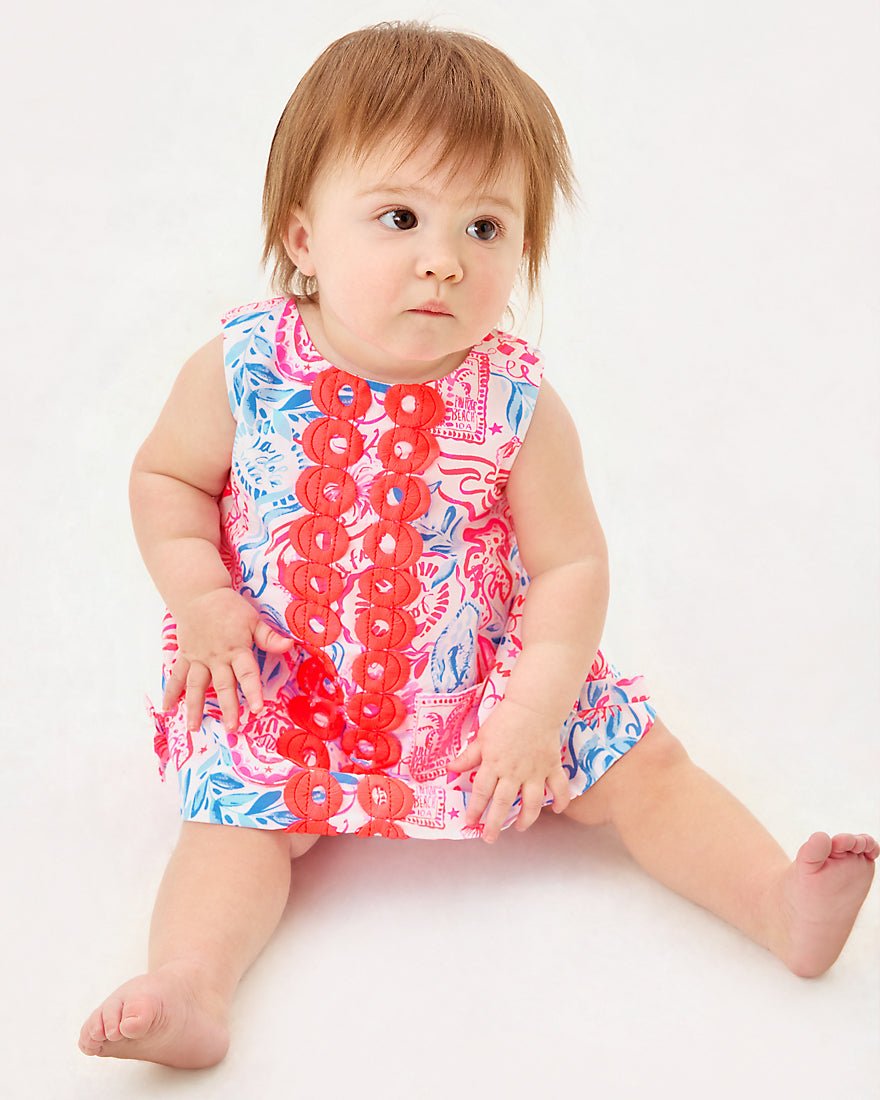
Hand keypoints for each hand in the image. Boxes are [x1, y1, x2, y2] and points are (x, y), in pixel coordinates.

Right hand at [162, 587, 294, 732]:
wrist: (199, 594)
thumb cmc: (230, 607)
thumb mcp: (253, 619)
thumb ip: (269, 637)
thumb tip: (290, 645)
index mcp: (236, 649)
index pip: (247, 673)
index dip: (252, 691)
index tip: (257, 709)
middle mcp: (217, 657)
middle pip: (223, 685)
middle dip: (228, 708)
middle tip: (232, 728)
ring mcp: (198, 658)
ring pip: (196, 686)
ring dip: (194, 707)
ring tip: (193, 728)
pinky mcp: (185, 656)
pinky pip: (177, 676)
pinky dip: (171, 692)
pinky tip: (167, 707)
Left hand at [447, 697, 570, 842]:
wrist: (533, 707)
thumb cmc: (504, 720)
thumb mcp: (482, 738)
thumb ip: (468, 757)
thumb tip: (450, 768)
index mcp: (494, 764)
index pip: (481, 792)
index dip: (474, 809)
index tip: (470, 822)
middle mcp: (513, 772)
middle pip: (503, 803)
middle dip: (495, 823)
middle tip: (490, 837)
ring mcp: (534, 771)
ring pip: (531, 802)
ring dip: (526, 818)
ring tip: (520, 828)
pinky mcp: (552, 767)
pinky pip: (559, 787)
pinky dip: (561, 800)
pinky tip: (558, 810)